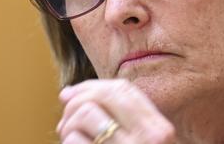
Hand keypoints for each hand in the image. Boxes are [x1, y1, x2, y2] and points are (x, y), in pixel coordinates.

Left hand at [56, 79, 175, 143]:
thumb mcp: (143, 140)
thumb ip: (119, 118)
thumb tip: (67, 93)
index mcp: (159, 128)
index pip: (124, 89)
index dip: (92, 86)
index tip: (70, 93)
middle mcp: (149, 138)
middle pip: (104, 95)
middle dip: (76, 102)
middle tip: (65, 123)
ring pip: (86, 114)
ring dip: (69, 127)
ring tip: (71, 141)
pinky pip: (75, 141)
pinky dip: (70, 143)